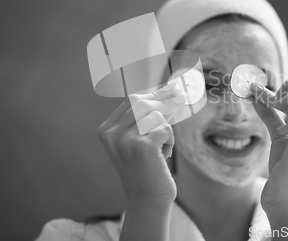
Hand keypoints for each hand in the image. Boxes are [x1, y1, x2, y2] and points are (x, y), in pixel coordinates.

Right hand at [97, 83, 185, 208]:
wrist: (147, 200)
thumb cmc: (147, 168)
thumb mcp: (140, 139)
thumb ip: (147, 117)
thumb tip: (171, 90)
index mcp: (106, 129)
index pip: (131, 100)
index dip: (153, 93)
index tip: (171, 88)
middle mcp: (111, 133)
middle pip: (143, 102)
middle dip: (165, 100)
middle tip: (182, 96)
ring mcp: (125, 139)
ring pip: (155, 115)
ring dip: (165, 130)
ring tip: (161, 148)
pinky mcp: (142, 146)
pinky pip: (165, 129)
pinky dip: (169, 141)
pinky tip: (162, 157)